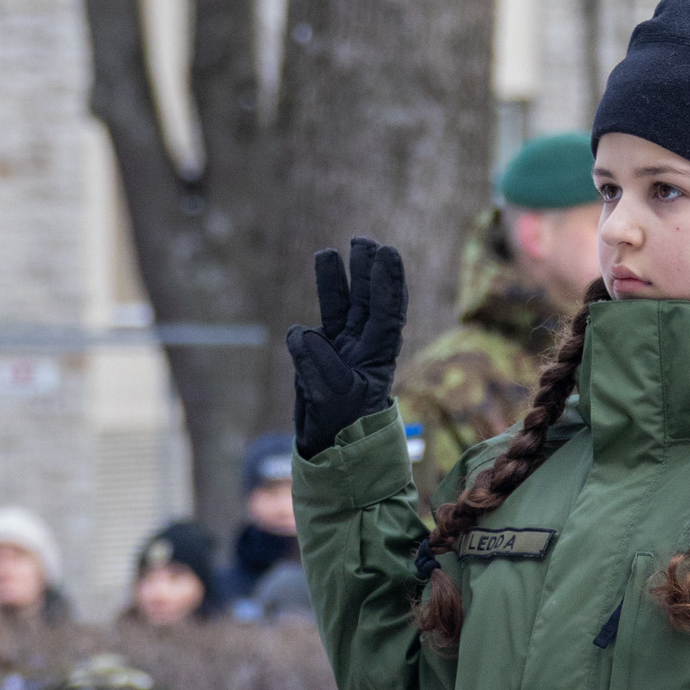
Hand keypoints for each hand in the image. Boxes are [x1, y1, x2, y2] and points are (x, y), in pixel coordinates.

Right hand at [286, 236, 407, 458]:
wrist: (331, 449)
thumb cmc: (344, 427)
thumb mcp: (334, 397)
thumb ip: (319, 363)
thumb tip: (302, 333)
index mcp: (378, 355)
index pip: (386, 311)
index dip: (388, 282)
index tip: (387, 253)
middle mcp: (363, 347)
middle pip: (367, 300)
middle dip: (367, 270)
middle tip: (364, 240)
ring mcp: (343, 350)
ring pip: (342, 307)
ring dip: (339, 281)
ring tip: (329, 252)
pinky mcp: (321, 356)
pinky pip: (318, 327)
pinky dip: (311, 318)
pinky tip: (306, 321)